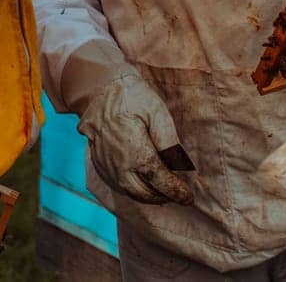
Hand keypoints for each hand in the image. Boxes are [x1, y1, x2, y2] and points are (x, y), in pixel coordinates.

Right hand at [79, 71, 193, 205]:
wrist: (97, 88)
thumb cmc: (130, 96)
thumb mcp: (156, 111)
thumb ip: (169, 141)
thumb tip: (181, 167)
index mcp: (134, 151)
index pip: (159, 180)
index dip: (176, 191)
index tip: (188, 197)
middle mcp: (117, 163)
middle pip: (144, 192)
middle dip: (163, 196)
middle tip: (178, 195)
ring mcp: (105, 164)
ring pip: (128, 191)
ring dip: (148, 196)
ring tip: (163, 192)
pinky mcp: (98, 162)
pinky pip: (116, 184)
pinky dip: (131, 190)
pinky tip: (143, 184)